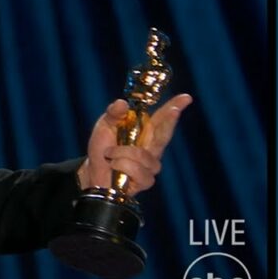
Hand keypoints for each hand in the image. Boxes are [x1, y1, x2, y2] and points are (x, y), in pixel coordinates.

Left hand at [77, 93, 192, 194]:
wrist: (91, 172)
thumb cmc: (103, 148)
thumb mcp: (105, 126)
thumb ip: (114, 114)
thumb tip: (122, 103)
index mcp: (144, 132)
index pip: (162, 118)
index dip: (174, 107)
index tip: (186, 98)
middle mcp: (151, 148)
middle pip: (165, 134)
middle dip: (169, 121)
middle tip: (173, 110)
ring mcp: (150, 166)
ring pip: (143, 155)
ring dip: (121, 153)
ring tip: (109, 154)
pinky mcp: (145, 180)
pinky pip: (137, 171)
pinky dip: (121, 166)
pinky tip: (114, 167)